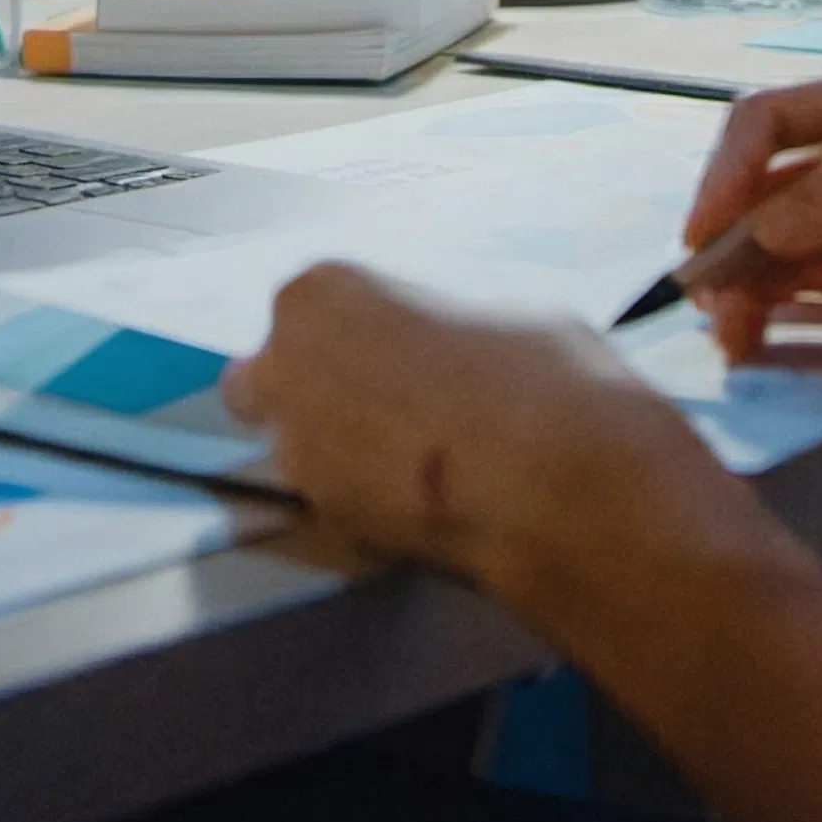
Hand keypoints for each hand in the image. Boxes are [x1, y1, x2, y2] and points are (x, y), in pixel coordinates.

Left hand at [221, 263, 779, 600]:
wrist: (560, 486)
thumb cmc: (539, 376)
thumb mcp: (497, 320)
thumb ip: (437, 333)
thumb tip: (446, 355)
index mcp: (321, 295)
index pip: (306, 311)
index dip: (350, 337)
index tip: (395, 354)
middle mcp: (288, 370)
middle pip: (261, 385)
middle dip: (304, 396)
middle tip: (379, 412)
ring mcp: (300, 455)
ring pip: (295, 454)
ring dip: (338, 459)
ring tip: (418, 470)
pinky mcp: (326, 526)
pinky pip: (334, 507)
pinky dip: (367, 507)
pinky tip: (428, 509)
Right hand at [685, 65, 821, 365]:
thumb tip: (768, 225)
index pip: (774, 122)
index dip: (728, 173)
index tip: (710, 238)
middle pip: (765, 191)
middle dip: (728, 241)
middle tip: (717, 309)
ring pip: (780, 248)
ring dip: (746, 286)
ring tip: (734, 340)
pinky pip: (819, 295)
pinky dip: (779, 313)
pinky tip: (761, 341)